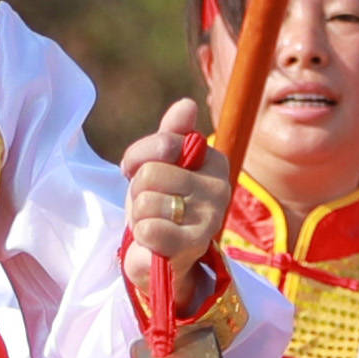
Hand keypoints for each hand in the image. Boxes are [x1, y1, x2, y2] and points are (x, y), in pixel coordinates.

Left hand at [120, 99, 238, 287]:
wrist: (162, 253)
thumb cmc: (160, 202)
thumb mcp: (160, 163)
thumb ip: (170, 134)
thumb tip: (187, 104)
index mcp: (214, 161)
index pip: (162, 144)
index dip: (138, 160)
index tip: (140, 173)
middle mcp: (220, 187)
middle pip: (150, 175)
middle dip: (139, 191)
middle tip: (152, 204)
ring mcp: (209, 218)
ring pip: (146, 202)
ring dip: (139, 215)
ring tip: (155, 222)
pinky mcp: (194, 246)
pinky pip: (149, 229)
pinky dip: (142, 235)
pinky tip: (155, 240)